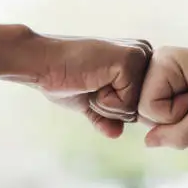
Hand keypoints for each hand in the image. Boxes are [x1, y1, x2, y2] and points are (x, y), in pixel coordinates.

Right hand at [29, 35, 152, 137]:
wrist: (42, 62)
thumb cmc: (63, 78)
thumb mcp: (89, 102)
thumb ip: (106, 117)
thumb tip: (117, 134)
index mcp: (139, 60)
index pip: (140, 106)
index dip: (113, 108)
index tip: (93, 86)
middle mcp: (145, 54)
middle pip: (141, 109)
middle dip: (112, 108)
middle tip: (91, 84)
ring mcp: (140, 55)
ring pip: (135, 109)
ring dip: (107, 105)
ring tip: (91, 81)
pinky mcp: (130, 60)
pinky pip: (127, 104)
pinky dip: (105, 101)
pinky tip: (92, 80)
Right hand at [138, 47, 187, 148]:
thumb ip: (178, 136)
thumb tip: (147, 143)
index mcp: (164, 60)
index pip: (146, 106)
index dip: (173, 115)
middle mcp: (157, 63)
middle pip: (144, 111)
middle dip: (173, 117)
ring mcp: (161, 74)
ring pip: (151, 115)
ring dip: (177, 118)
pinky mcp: (167, 84)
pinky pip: (160, 114)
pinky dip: (179, 118)